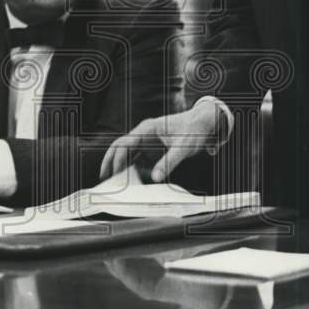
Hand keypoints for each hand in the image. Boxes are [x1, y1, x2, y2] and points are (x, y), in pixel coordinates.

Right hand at [99, 98, 225, 182]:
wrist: (205, 124)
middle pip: (120, 148)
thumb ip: (170, 162)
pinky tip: (131, 183)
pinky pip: (139, 162)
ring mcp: (147, 143)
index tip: (116, 173)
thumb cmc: (194, 130)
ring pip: (127, 156)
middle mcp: (144, 135)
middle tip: (104, 178)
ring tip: (113, 184)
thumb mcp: (184, 147)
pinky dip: (134, 172)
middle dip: (111, 162)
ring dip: (120, 169)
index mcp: (148, 129)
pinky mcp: (153, 152)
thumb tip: (156, 178)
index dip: (118, 158)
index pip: (126, 143)